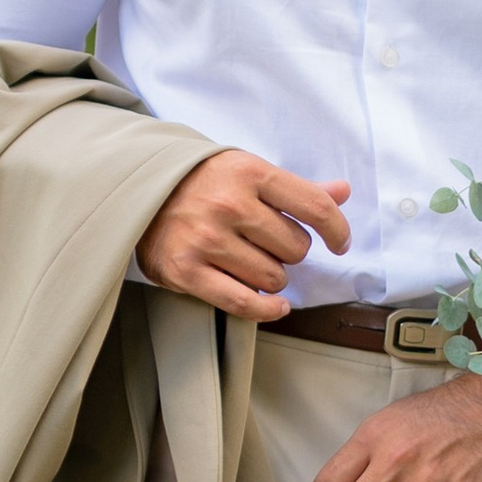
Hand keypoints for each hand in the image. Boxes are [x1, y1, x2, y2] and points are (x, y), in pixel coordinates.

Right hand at [137, 150, 350, 317]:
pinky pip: (244, 303)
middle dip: (289, 250)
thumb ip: (297, 188)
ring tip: (249, 259)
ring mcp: (205, 239)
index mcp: (249, 173)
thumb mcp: (248, 172)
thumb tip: (343, 191)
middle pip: (296, 248)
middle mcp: (228, 205)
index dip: (337, 230)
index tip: (340, 243)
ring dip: (271, 275)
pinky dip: (266, 309)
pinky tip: (275, 305)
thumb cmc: (203, 182)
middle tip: (266, 242)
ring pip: (273, 278)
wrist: (138, 189)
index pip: (315, 206)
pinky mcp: (185, 270)